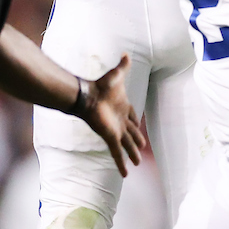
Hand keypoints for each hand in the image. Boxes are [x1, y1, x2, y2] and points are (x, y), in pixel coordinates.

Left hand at [76, 54, 145, 176]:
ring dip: (132, 155)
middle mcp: (120, 121)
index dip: (136, 123)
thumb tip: (125, 53)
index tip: (139, 127)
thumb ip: (122, 66)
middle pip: (131, 134)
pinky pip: (117, 154)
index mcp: (123, 108)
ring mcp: (116, 131)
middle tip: (141, 149)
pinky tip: (126, 175)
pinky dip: (121, 164)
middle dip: (137, 142)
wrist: (86, 95)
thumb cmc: (100, 85)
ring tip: (138, 163)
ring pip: (127, 146)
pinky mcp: (110, 137)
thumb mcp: (116, 75)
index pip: (132, 118)